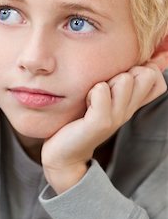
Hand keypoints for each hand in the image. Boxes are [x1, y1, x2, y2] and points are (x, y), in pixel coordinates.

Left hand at [42, 62, 166, 193]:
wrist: (64, 154)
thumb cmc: (79, 122)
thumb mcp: (103, 101)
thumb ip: (115, 85)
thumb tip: (127, 64)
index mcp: (130, 104)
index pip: (155, 77)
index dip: (141, 69)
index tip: (116, 82)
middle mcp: (128, 111)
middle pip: (146, 74)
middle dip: (124, 72)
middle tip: (103, 89)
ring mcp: (116, 118)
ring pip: (125, 79)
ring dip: (106, 82)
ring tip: (92, 98)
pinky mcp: (100, 122)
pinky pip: (102, 90)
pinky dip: (91, 93)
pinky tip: (85, 105)